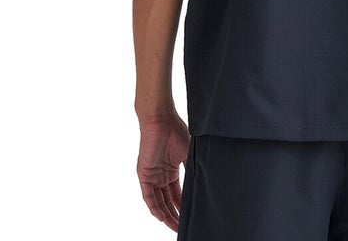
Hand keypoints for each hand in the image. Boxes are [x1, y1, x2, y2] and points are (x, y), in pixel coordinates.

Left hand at [136, 110, 190, 231]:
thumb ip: (193, 169)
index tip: (190, 216)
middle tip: (182, 226)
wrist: (161, 120)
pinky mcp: (144, 174)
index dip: (182, 206)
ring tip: (175, 226)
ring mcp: (152, 175)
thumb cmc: (175, 131)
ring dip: (166, 215)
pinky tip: (161, 217)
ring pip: (158, 201)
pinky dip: (154, 207)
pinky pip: (148, 196)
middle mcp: (161, 175)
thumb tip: (203, 183)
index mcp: (171, 170)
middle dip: (175, 215)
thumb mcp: (189, 153)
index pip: (176, 194)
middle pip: (167, 201)